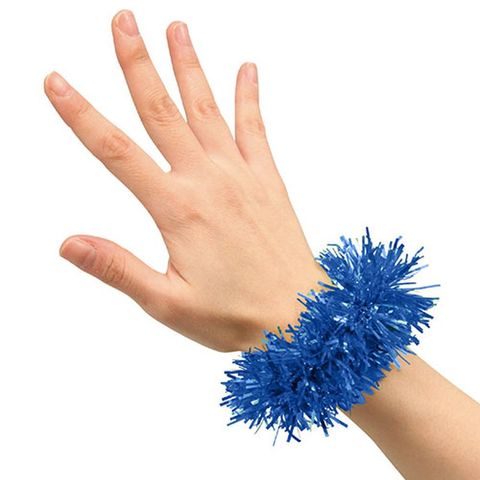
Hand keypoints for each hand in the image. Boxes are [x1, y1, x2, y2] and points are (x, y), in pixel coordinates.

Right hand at [44, 10, 328, 351]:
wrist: (300, 317)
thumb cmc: (235, 316)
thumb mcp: (166, 302)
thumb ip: (118, 268)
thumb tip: (68, 243)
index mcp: (177, 210)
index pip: (117, 152)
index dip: (81, 116)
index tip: (57, 81)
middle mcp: (208, 181)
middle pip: (162, 112)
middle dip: (138, 64)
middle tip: (122, 21)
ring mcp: (242, 177)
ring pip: (207, 110)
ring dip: (189, 67)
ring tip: (176, 28)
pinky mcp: (268, 182)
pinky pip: (256, 130)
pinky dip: (249, 97)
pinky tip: (246, 69)